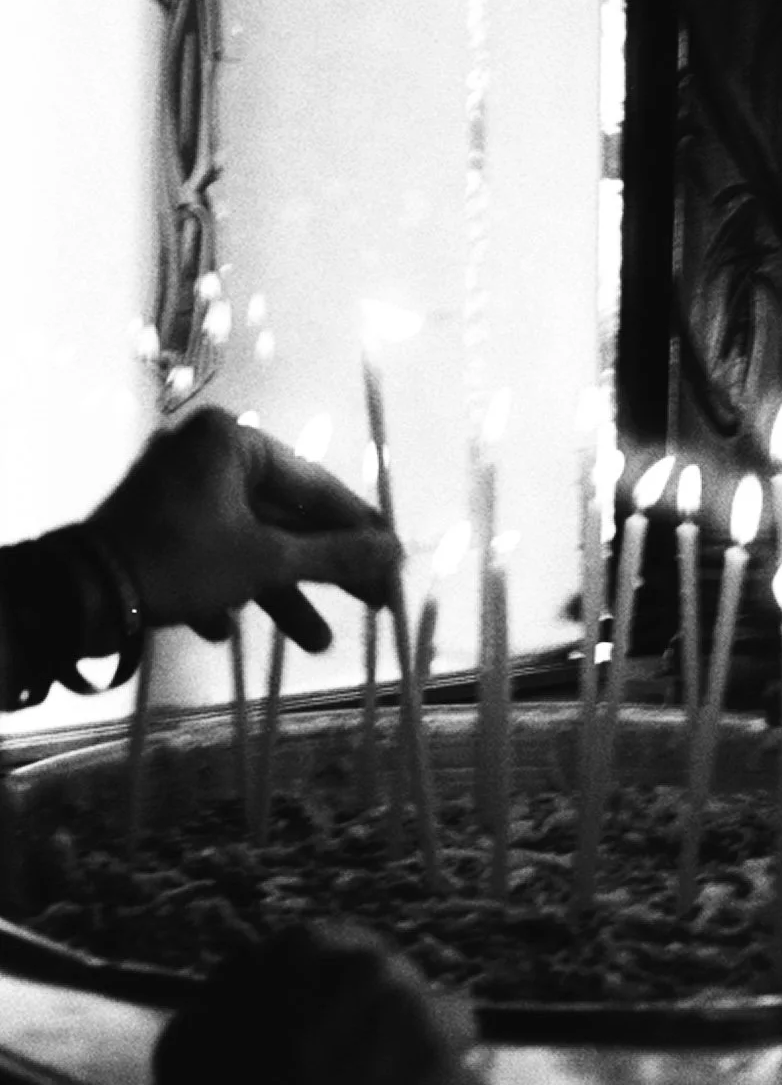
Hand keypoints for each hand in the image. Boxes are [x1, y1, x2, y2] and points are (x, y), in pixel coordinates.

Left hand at [87, 406, 399, 650]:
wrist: (81, 595)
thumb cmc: (182, 561)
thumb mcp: (267, 561)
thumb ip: (335, 556)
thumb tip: (396, 553)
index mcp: (234, 442)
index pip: (316, 486)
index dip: (360, 530)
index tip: (394, 562)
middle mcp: (204, 454)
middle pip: (283, 517)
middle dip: (321, 571)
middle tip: (373, 604)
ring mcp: (174, 488)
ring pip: (245, 540)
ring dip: (276, 592)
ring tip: (315, 643)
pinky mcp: (152, 523)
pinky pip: (205, 552)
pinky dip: (222, 588)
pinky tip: (222, 628)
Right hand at [153, 920, 490, 1084]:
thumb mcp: (192, 1032)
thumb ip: (239, 994)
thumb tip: (262, 987)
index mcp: (311, 947)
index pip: (345, 953)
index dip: (339, 997)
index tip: (330, 1030)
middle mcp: (375, 970)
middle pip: (403, 989)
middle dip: (385, 1025)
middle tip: (360, 1072)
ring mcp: (418, 1024)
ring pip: (451, 1026)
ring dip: (430, 1055)